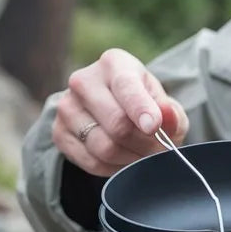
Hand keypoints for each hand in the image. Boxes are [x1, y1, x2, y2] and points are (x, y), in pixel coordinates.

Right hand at [52, 48, 189, 176]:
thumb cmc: (143, 104)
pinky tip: (124, 159)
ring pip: (104, 147)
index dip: (141, 110)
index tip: (153, 127)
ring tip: (143, 154)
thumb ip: (170, 112)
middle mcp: (83, 81)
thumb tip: (167, 116)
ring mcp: (67, 107)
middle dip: (144, 143)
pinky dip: (114, 167)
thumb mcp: (164, 105)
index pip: (126, 87)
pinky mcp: (59, 133)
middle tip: (158, 149)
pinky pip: (92, 162)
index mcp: (113, 63)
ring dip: (131, 158)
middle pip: (117, 124)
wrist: (112, 111)